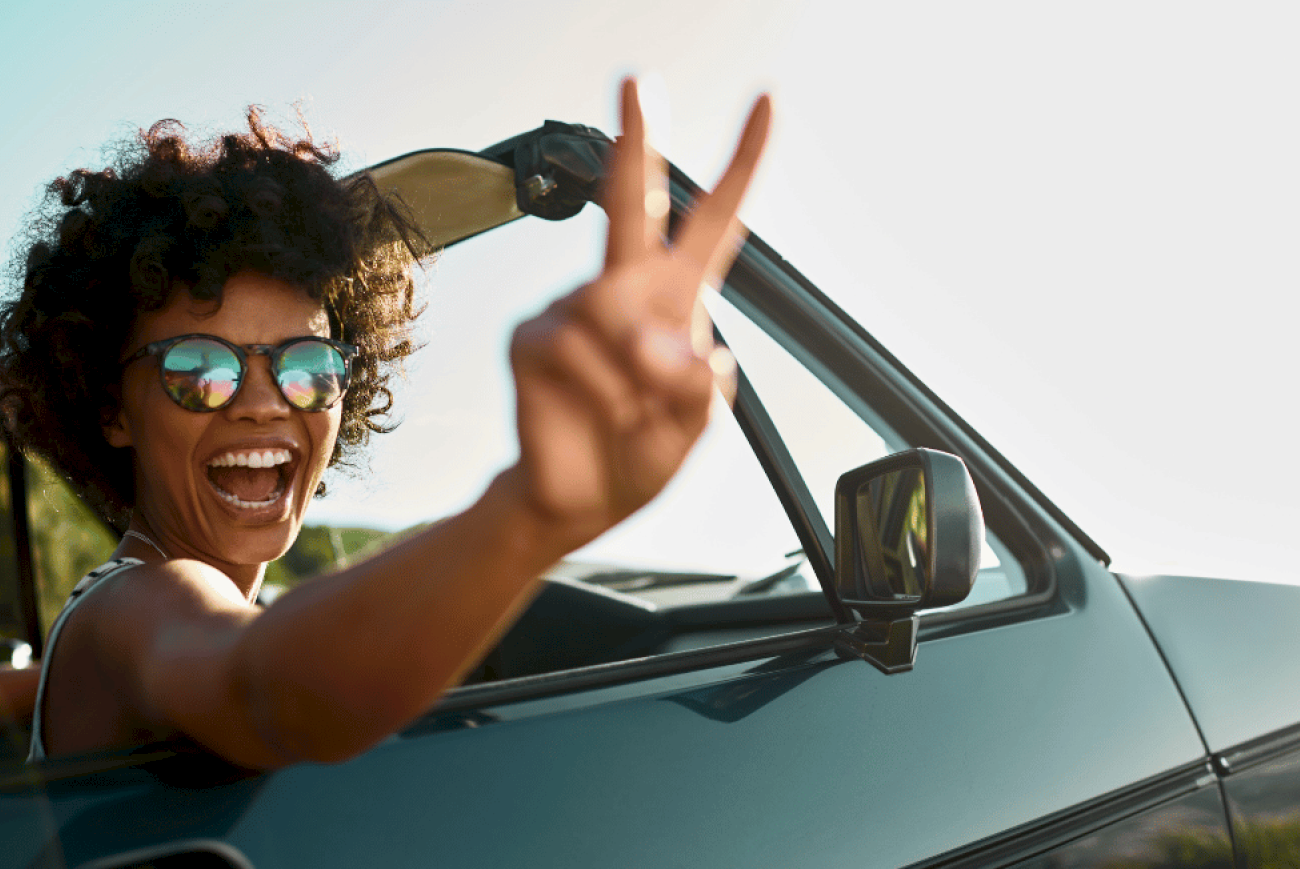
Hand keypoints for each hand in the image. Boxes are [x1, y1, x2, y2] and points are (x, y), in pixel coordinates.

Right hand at [504, 78, 771, 549]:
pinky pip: (570, 348)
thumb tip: (659, 342)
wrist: (578, 500)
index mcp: (677, 297)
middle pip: (635, 201)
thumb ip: (695, 386)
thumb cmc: (639, 455)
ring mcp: (573, 309)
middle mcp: (624, 289)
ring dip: (633, 375)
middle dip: (638, 140)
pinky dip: (596, 390)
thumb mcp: (694, 427)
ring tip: (629, 415)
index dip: (743, 164)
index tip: (767, 106)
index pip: (715, 220)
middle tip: (639, 81)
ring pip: (611, 312)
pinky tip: (591, 412)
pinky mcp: (532, 337)